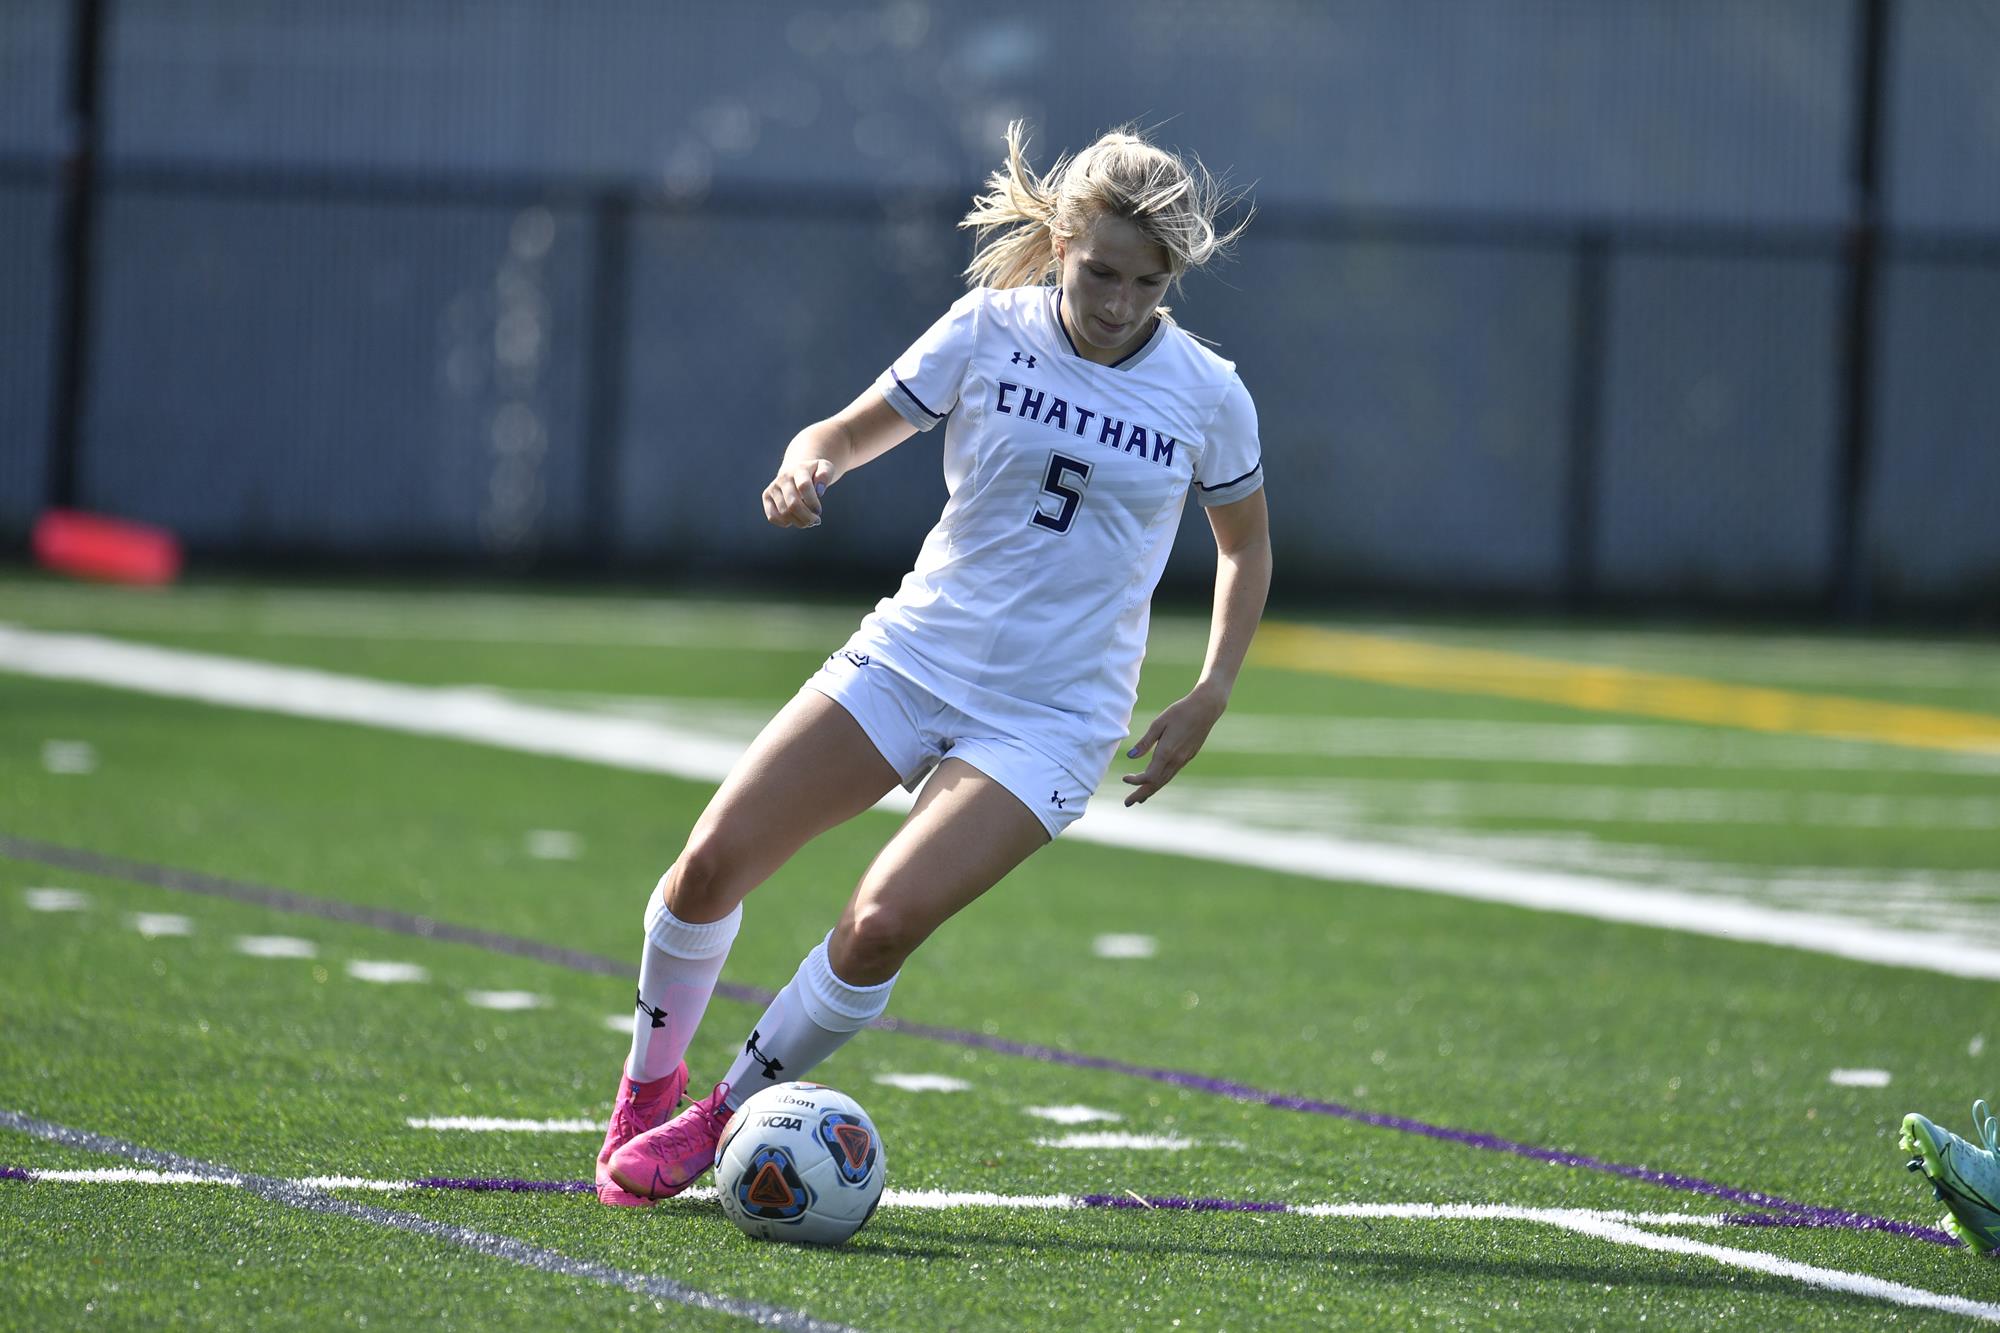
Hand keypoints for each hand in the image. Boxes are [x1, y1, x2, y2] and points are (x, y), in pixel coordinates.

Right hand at [762, 459, 834, 527]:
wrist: (796, 471)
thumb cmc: (814, 473)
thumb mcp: (825, 468)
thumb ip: (825, 475)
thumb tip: (819, 491)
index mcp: (799, 469)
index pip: (804, 486)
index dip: (813, 502)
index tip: (819, 511)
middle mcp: (783, 478)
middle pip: (793, 503)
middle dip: (807, 517)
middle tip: (816, 521)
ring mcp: (773, 487)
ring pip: (784, 513)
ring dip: (799, 522)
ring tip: (809, 521)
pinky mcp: (767, 497)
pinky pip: (772, 516)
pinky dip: (785, 523)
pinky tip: (795, 519)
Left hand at [1120, 685, 1226, 806]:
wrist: (1206, 709)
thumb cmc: (1180, 712)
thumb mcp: (1158, 723)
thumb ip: (1145, 742)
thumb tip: (1131, 756)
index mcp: (1167, 752)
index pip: (1149, 776)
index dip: (1135, 781)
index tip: (1124, 778)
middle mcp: (1176, 760)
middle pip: (1156, 784)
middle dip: (1141, 795)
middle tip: (1127, 803)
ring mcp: (1183, 760)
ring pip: (1165, 780)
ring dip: (1150, 791)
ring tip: (1139, 799)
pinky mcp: (1188, 757)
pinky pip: (1171, 774)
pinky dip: (1160, 782)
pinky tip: (1156, 782)